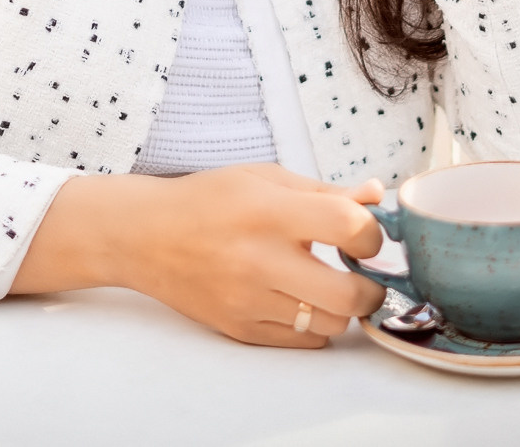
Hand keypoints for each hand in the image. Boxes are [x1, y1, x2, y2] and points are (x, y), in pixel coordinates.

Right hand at [14, 163, 386, 347]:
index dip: (372, 234)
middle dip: (370, 287)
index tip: (364, 235)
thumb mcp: (265, 178)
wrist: (144, 236)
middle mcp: (260, 261)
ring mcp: (249, 300)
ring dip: (342, 307)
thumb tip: (375, 196)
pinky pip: (302, 341)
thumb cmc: (208, 200)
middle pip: (348, 295)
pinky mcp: (241, 328)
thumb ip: (324, 192)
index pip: (349, 228)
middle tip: (362, 273)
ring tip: (328, 284)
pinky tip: (301, 299)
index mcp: (269, 212)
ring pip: (330, 324)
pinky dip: (313, 324)